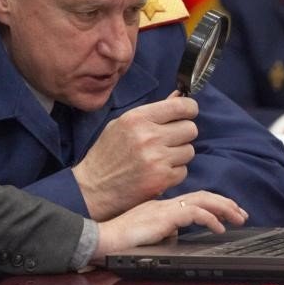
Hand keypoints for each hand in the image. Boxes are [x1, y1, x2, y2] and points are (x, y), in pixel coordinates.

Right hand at [72, 92, 197, 220]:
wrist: (93, 188)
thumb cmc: (106, 154)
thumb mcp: (123, 124)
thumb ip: (152, 112)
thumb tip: (179, 96)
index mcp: (137, 118)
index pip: (180, 106)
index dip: (189, 109)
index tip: (187, 114)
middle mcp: (149, 136)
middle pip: (190, 129)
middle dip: (183, 134)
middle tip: (169, 141)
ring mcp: (157, 159)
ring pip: (189, 150)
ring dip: (179, 155)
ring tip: (160, 158)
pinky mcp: (161, 179)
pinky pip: (183, 171)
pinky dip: (174, 173)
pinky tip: (158, 173)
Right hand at [91, 191, 248, 261]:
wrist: (103, 238)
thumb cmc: (119, 237)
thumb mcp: (147, 231)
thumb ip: (162, 229)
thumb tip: (175, 235)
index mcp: (161, 205)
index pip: (193, 198)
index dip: (214, 203)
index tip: (228, 212)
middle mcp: (165, 202)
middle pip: (202, 195)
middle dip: (225, 203)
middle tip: (241, 213)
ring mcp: (164, 207)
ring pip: (202, 200)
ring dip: (224, 207)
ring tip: (238, 217)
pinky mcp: (163, 216)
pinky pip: (193, 213)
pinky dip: (210, 218)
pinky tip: (218, 228)